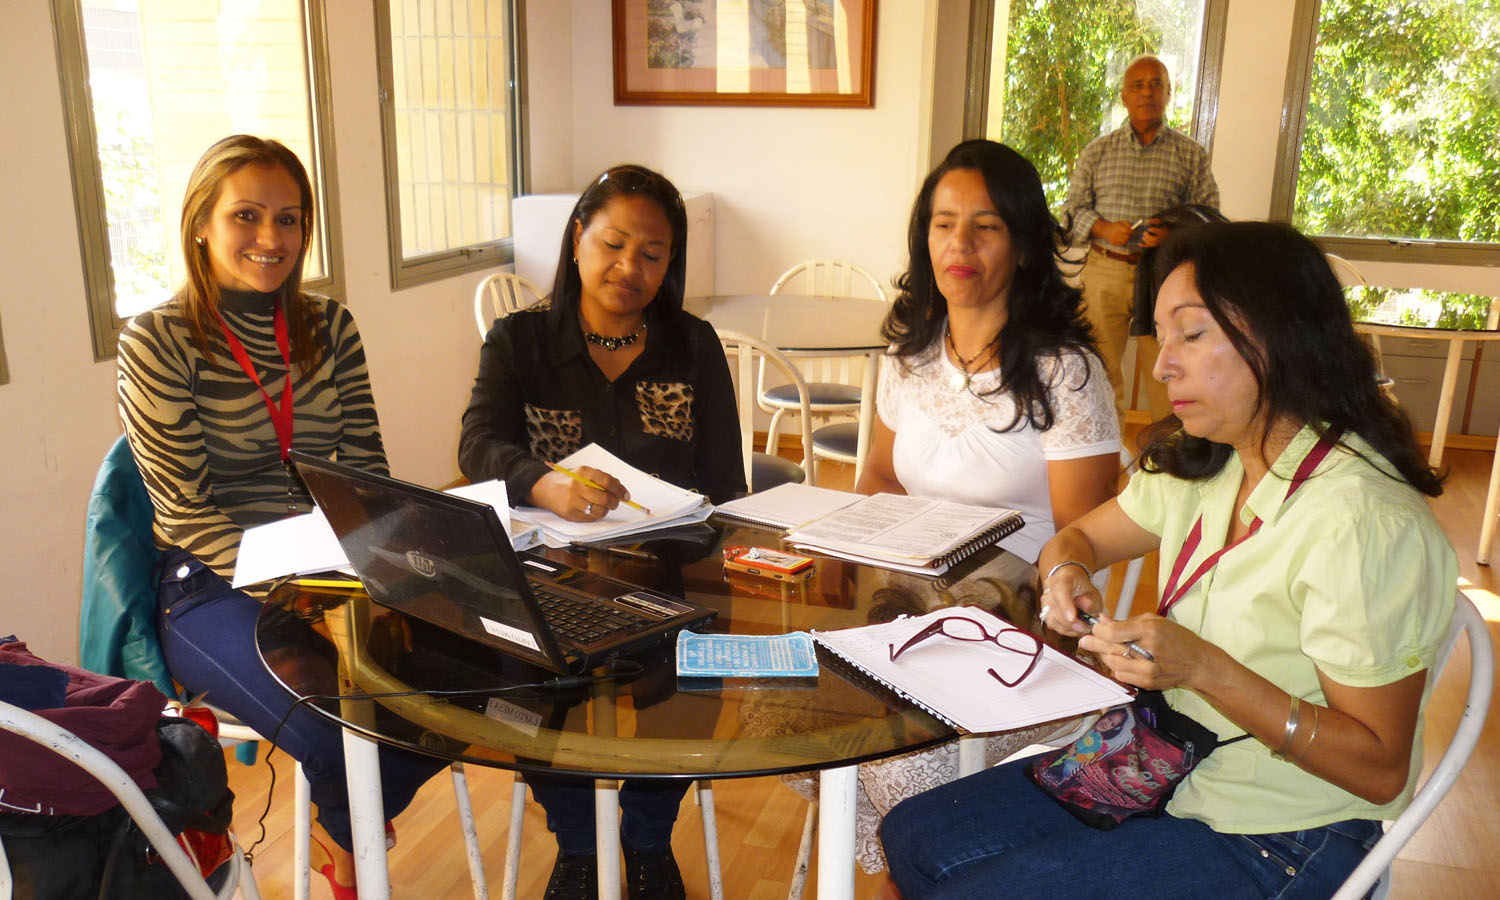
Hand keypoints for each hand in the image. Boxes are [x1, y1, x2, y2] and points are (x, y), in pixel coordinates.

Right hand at [528, 465, 628, 521]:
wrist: (542, 488)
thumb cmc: (565, 480)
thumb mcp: (581, 472)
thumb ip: (600, 478)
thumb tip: (619, 488)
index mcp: (582, 473)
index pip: (607, 481)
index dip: (620, 489)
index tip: (625, 494)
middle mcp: (577, 487)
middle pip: (605, 499)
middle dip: (615, 502)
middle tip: (616, 502)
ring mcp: (572, 502)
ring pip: (599, 511)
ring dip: (606, 510)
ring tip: (603, 506)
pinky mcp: (569, 514)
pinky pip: (590, 518)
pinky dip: (595, 515)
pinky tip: (592, 509)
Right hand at [1038, 564, 1100, 636]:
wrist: (1072, 584)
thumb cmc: (1083, 588)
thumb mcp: (1092, 592)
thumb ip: (1090, 600)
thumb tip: (1086, 606)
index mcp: (1063, 578)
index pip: (1060, 591)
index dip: (1065, 606)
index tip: (1073, 618)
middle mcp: (1050, 588)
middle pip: (1053, 607)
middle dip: (1068, 622)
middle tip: (1084, 628)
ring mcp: (1045, 600)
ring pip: (1051, 618)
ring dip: (1066, 628)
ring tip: (1081, 629)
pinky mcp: (1045, 612)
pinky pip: (1052, 624)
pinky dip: (1064, 630)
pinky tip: (1074, 629)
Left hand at [1079, 613, 1210, 689]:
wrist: (1197, 664)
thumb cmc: (1177, 638)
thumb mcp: (1154, 621)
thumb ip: (1126, 622)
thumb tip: (1102, 620)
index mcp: (1149, 630)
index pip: (1113, 632)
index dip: (1099, 631)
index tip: (1094, 628)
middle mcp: (1147, 651)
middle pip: (1110, 649)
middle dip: (1094, 644)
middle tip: (1085, 640)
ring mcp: (1147, 669)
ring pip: (1112, 664)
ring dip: (1104, 656)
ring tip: (1102, 649)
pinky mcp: (1146, 682)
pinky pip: (1121, 675)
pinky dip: (1115, 667)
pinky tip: (1117, 660)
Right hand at [1100, 220, 1133, 246]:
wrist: (1105, 230)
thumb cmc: (1115, 226)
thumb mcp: (1121, 222)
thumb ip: (1127, 224)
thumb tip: (1133, 228)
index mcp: (1120, 228)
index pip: (1128, 231)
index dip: (1131, 231)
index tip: (1132, 231)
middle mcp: (1118, 234)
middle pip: (1128, 237)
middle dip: (1129, 235)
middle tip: (1129, 234)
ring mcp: (1115, 239)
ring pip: (1125, 241)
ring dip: (1126, 239)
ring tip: (1124, 236)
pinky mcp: (1114, 243)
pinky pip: (1121, 244)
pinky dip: (1123, 242)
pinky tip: (1121, 239)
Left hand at [1138, 218, 1168, 248]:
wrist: (1168, 232)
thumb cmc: (1163, 225)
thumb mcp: (1161, 221)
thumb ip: (1155, 220)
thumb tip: (1148, 221)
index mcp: (1164, 231)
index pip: (1160, 232)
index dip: (1154, 230)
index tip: (1149, 229)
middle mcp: (1162, 237)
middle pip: (1155, 239)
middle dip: (1148, 237)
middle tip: (1144, 233)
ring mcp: (1159, 242)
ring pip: (1153, 244)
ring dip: (1146, 240)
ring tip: (1143, 236)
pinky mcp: (1156, 244)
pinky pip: (1150, 246)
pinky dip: (1144, 245)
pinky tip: (1139, 243)